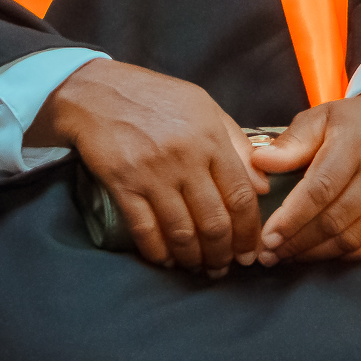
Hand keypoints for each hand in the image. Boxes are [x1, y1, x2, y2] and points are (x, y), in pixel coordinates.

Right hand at [29, 59, 267, 274]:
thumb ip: (237, 143)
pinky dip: (158, 252)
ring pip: (182, 232)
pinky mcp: (124, 184)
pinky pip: (146, 230)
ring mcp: (153, 173)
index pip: (240, 195)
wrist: (98, 92)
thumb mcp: (204, 107)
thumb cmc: (156, 97)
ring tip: (197, 268)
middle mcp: (185, 158)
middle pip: (214, 221)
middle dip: (222, 253)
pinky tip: (166, 260)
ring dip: (193, 259)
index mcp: (210, 137)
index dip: (248, 230)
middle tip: (223, 267)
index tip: (249, 250)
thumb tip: (262, 185)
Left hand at [251, 93, 360, 264]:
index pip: (321, 189)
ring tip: (286, 256)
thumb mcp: (319, 119)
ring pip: (351, 239)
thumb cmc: (351, 124)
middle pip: (334, 219)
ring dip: (315, 253)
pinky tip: (319, 254)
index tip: (267, 236)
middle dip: (297, 241)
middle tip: (269, 253)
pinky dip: (344, 257)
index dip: (292, 217)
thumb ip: (290, 143)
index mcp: (356, 145)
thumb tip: (258, 162)